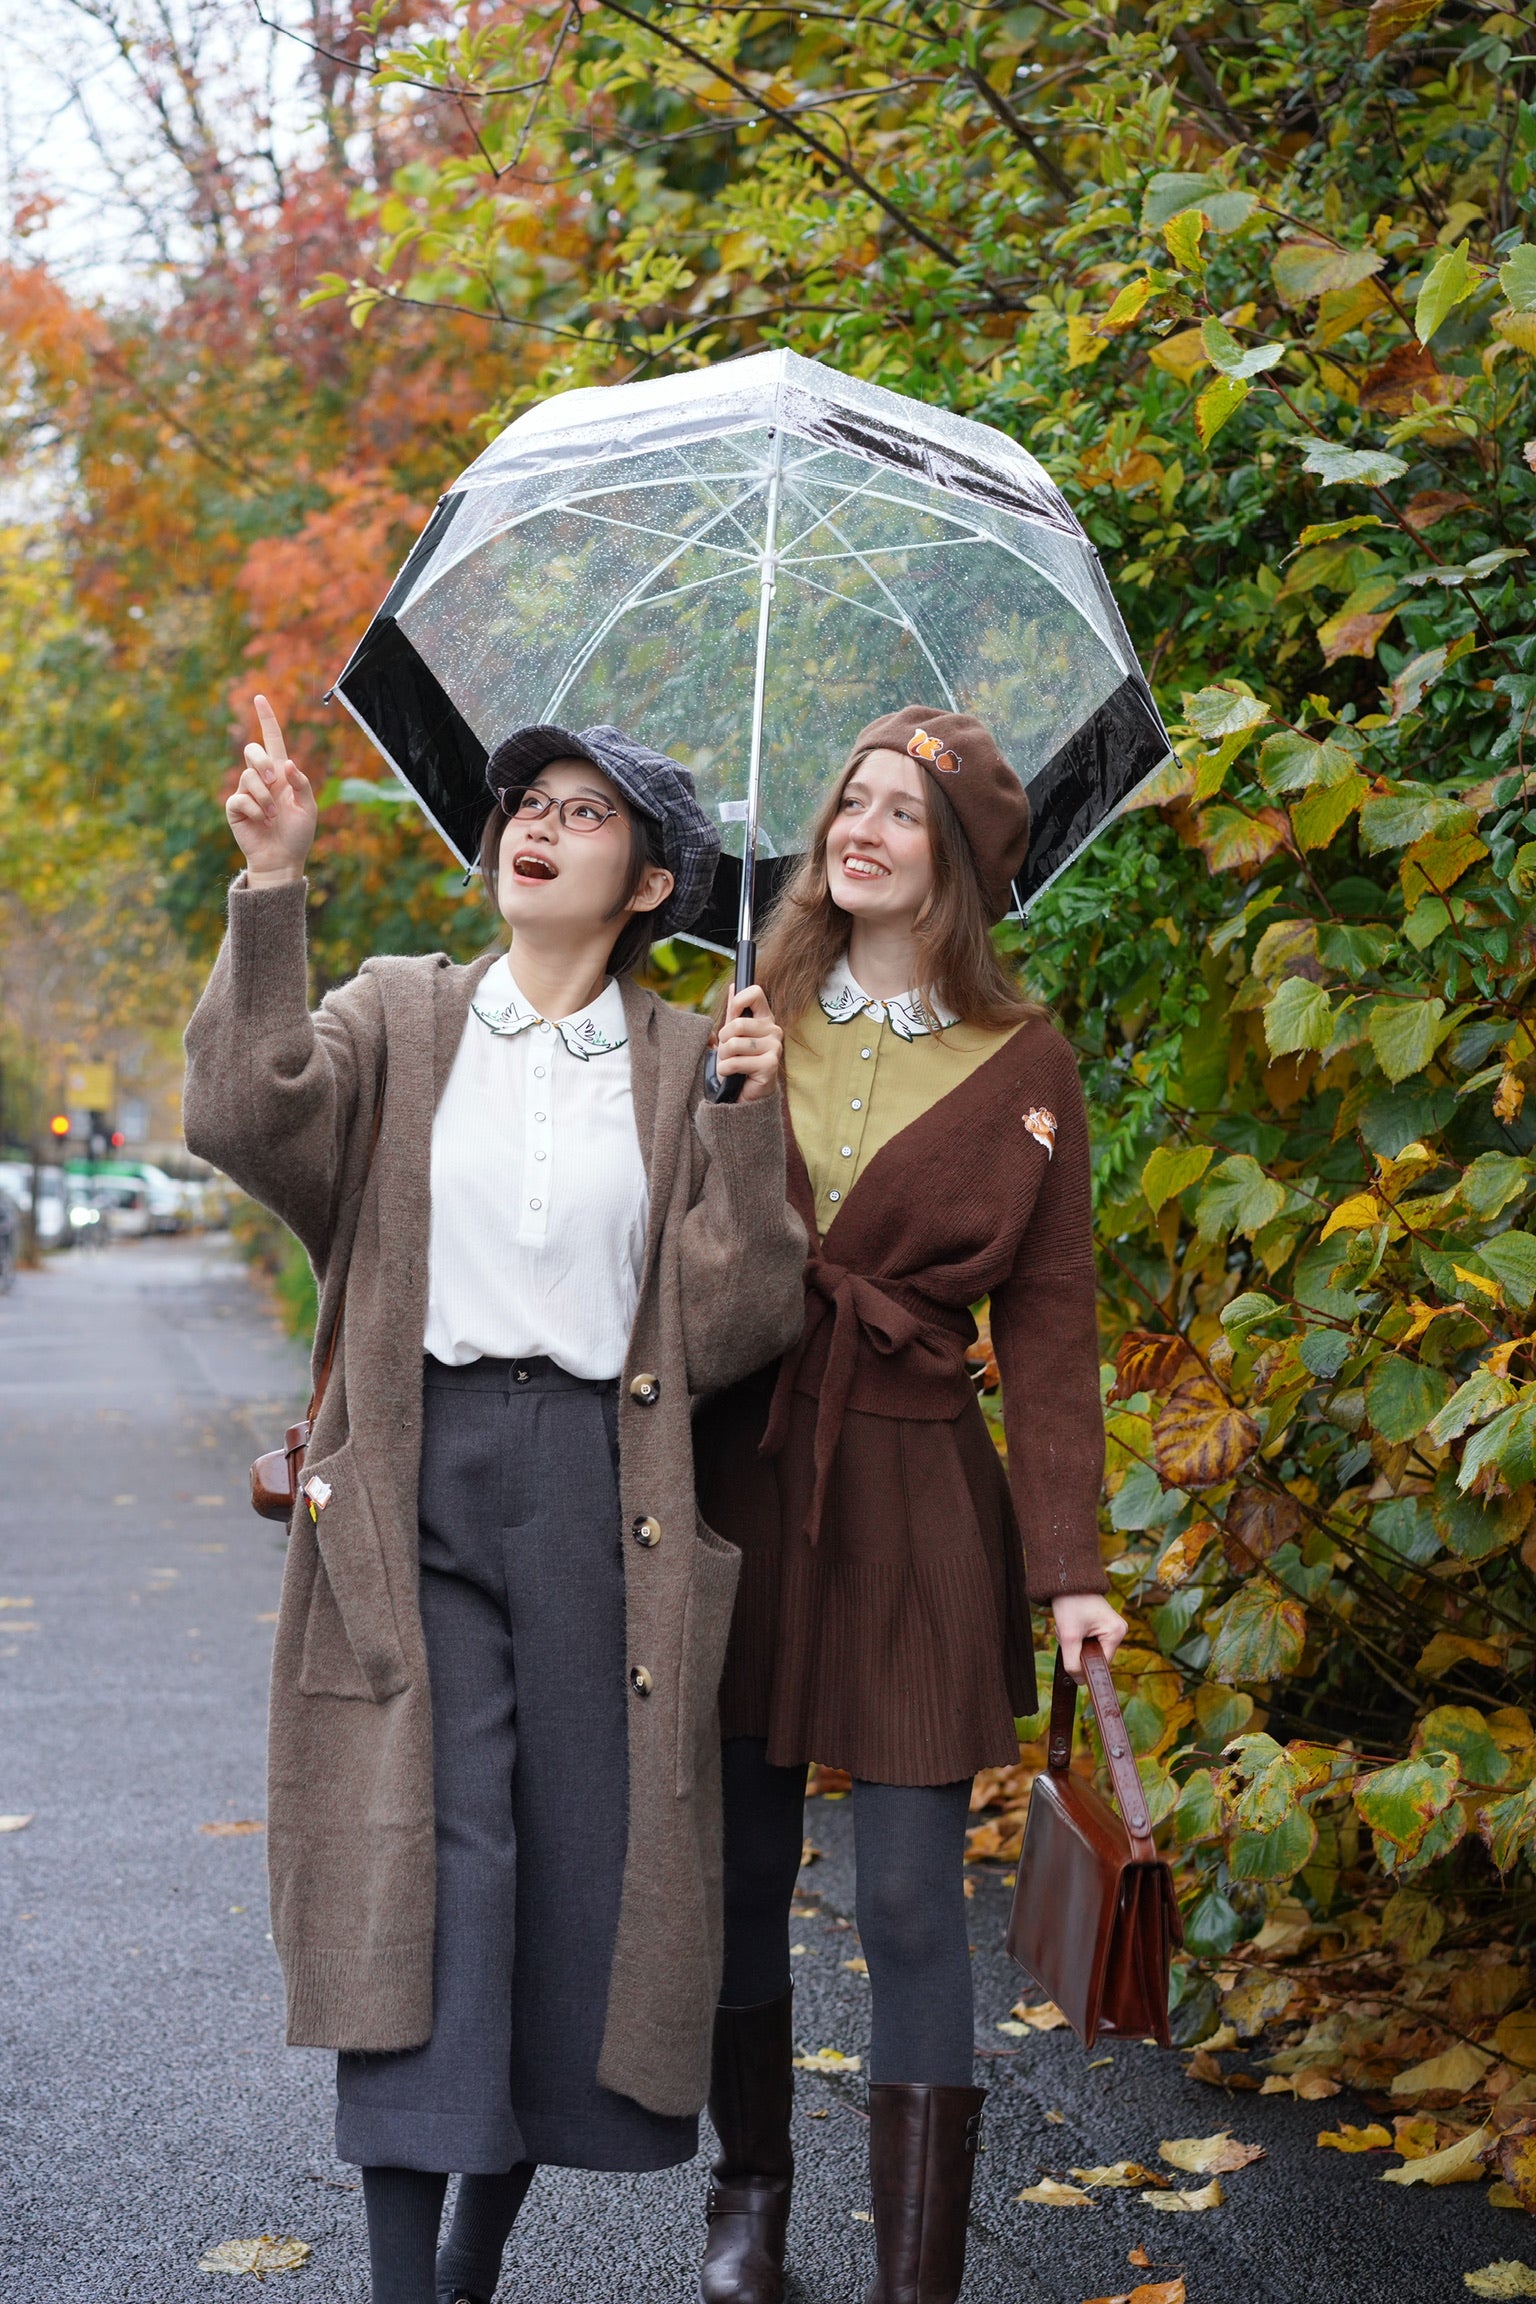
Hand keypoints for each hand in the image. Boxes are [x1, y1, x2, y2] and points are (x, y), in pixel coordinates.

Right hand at [225, 695, 316, 884]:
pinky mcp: (235, 808)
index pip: (272, 740)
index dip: (266, 719)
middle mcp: (261, 779)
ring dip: (265, 798)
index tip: (260, 698)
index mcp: (281, 774)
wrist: (283, 859)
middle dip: (263, 763)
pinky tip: (262, 821)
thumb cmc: (298, 834)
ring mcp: (246, 792)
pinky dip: (254, 809)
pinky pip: (240, 798)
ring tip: (273, 817)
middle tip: (275, 783)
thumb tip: (287, 763)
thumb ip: (301, 783)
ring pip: (249, 777)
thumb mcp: (309, 807)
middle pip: (252, 750)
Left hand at [712, 984, 783, 1105]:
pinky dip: (726, 1070)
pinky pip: (736, 1062)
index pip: (755, 993)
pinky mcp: (770, 1065)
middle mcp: (774, 1030)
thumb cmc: (739, 1062)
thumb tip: (734, 986)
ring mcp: (775, 1048)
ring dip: (723, 1057)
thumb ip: (734, 1012)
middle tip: (727, 1051)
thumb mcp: (733, 1034)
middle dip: (724, 1040)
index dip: (738, 1001)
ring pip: (734, 1044)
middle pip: (738, 1024)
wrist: (745, 1094)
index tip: (731, 1014)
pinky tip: (732, 1074)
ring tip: (729, 1063)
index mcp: (765, 1019)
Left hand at [1052, 1591, 1127, 1682]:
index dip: (1085, 1665)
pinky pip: (1089, 1641)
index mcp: (1116, 1633)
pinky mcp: (1102, 1625)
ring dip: (1075, 1643)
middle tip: (1067, 1634)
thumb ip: (1073, 1662)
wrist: (1065, 1582)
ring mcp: (1111, 1628)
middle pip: (1096, 1656)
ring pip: (1090, 1650)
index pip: (1102, 1663)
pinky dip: (1076, 1637)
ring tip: (1068, 1627)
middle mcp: (1119, 1630)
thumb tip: (1080, 1683)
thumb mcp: (1069, 1636)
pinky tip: (1071, 1626)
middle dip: (1077, 1650)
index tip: (1070, 1657)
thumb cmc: (1070, 1603)